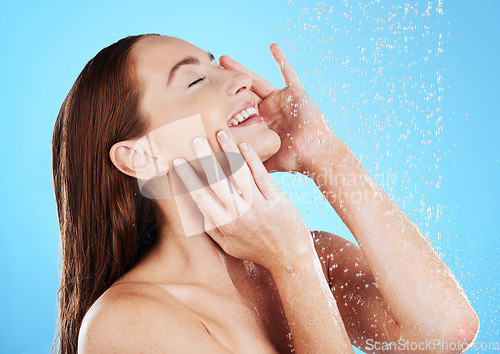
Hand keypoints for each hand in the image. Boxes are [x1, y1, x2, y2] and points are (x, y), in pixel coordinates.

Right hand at [173, 130, 315, 271]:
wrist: (290, 258)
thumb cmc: (257, 251)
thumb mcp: (229, 246)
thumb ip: (212, 228)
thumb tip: (197, 208)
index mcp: (225, 224)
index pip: (201, 196)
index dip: (188, 178)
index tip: (177, 162)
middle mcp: (239, 213)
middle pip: (218, 181)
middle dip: (205, 158)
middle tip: (196, 139)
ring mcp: (258, 205)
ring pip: (239, 173)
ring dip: (229, 151)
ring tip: (220, 133)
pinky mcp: (276, 198)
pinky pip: (261, 175)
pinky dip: (252, 159)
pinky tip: (243, 145)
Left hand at [219, 44, 334, 173]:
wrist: (315, 153)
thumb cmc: (294, 159)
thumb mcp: (266, 159)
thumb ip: (250, 163)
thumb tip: (228, 174)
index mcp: (262, 123)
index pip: (238, 110)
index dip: (224, 102)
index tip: (206, 96)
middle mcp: (269, 109)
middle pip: (243, 92)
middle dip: (226, 83)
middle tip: (209, 73)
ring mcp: (281, 100)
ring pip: (256, 81)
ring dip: (240, 70)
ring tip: (223, 59)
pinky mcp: (294, 93)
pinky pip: (289, 73)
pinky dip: (282, 60)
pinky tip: (273, 47)